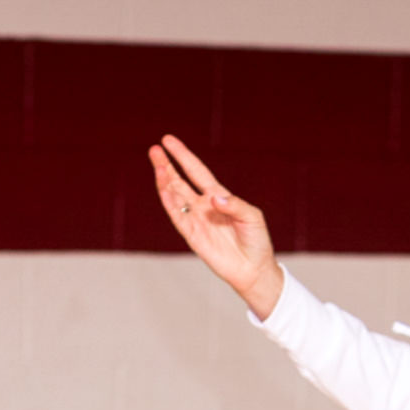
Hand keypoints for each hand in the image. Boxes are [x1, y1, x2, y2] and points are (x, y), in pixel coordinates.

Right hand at [149, 134, 282, 318]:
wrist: (253, 268)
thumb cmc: (256, 240)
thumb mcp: (252, 217)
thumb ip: (234, 205)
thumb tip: (214, 198)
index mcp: (219, 196)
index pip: (196, 171)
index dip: (183, 156)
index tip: (168, 141)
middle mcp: (204, 205)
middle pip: (180, 181)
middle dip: (167, 165)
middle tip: (154, 150)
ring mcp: (196, 220)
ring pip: (175, 196)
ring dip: (165, 181)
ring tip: (157, 165)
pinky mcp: (192, 236)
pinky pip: (178, 217)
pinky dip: (169, 203)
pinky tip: (163, 189)